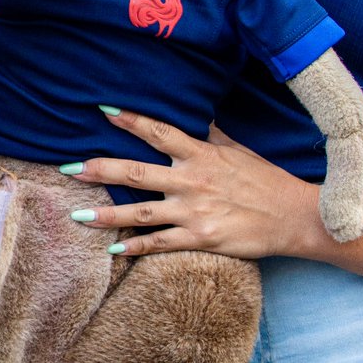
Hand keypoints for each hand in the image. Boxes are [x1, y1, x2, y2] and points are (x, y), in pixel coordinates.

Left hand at [62, 109, 322, 258]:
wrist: (293, 217)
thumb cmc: (266, 180)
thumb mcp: (238, 150)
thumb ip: (212, 134)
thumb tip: (197, 113)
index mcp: (201, 154)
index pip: (159, 132)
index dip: (130, 120)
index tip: (103, 111)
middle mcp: (193, 181)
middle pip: (137, 172)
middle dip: (100, 169)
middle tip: (69, 167)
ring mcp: (194, 212)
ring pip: (141, 213)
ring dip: (106, 214)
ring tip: (77, 214)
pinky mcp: (200, 239)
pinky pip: (160, 245)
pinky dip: (135, 249)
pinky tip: (114, 251)